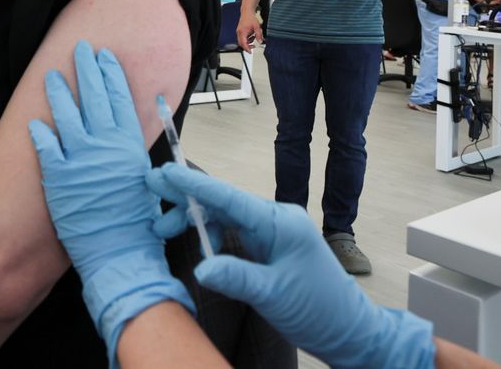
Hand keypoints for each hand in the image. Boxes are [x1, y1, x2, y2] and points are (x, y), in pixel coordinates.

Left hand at [29, 43, 193, 361]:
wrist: (118, 255)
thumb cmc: (137, 226)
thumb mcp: (148, 184)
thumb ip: (139, 157)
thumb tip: (134, 139)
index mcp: (131, 145)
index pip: (122, 99)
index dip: (113, 75)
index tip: (107, 57)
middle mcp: (107, 146)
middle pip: (96, 97)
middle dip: (88, 69)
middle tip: (81, 48)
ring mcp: (81, 159)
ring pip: (67, 114)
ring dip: (60, 91)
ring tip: (53, 75)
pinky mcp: (58, 177)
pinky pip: (46, 147)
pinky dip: (39, 133)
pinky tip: (33, 121)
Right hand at [148, 164, 434, 368]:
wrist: (348, 327)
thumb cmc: (318, 308)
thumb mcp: (273, 295)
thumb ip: (237, 277)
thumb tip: (200, 268)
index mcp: (280, 222)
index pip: (230, 198)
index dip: (195, 185)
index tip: (166, 172)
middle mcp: (276, 220)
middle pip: (224, 203)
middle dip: (187, 198)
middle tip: (151, 190)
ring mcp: (274, 233)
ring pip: (227, 217)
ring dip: (196, 220)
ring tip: (162, 229)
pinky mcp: (271, 248)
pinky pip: (236, 233)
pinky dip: (212, 236)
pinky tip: (198, 245)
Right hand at [235, 10, 262, 52]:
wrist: (247, 12)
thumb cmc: (250, 18)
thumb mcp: (257, 27)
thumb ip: (259, 35)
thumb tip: (260, 41)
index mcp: (242, 32)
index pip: (243, 43)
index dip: (247, 49)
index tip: (250, 52)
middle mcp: (239, 33)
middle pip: (241, 43)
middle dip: (247, 46)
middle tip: (253, 46)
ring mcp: (239, 32)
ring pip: (241, 41)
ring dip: (247, 42)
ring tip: (253, 38)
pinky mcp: (239, 31)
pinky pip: (242, 38)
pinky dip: (247, 39)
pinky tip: (251, 35)